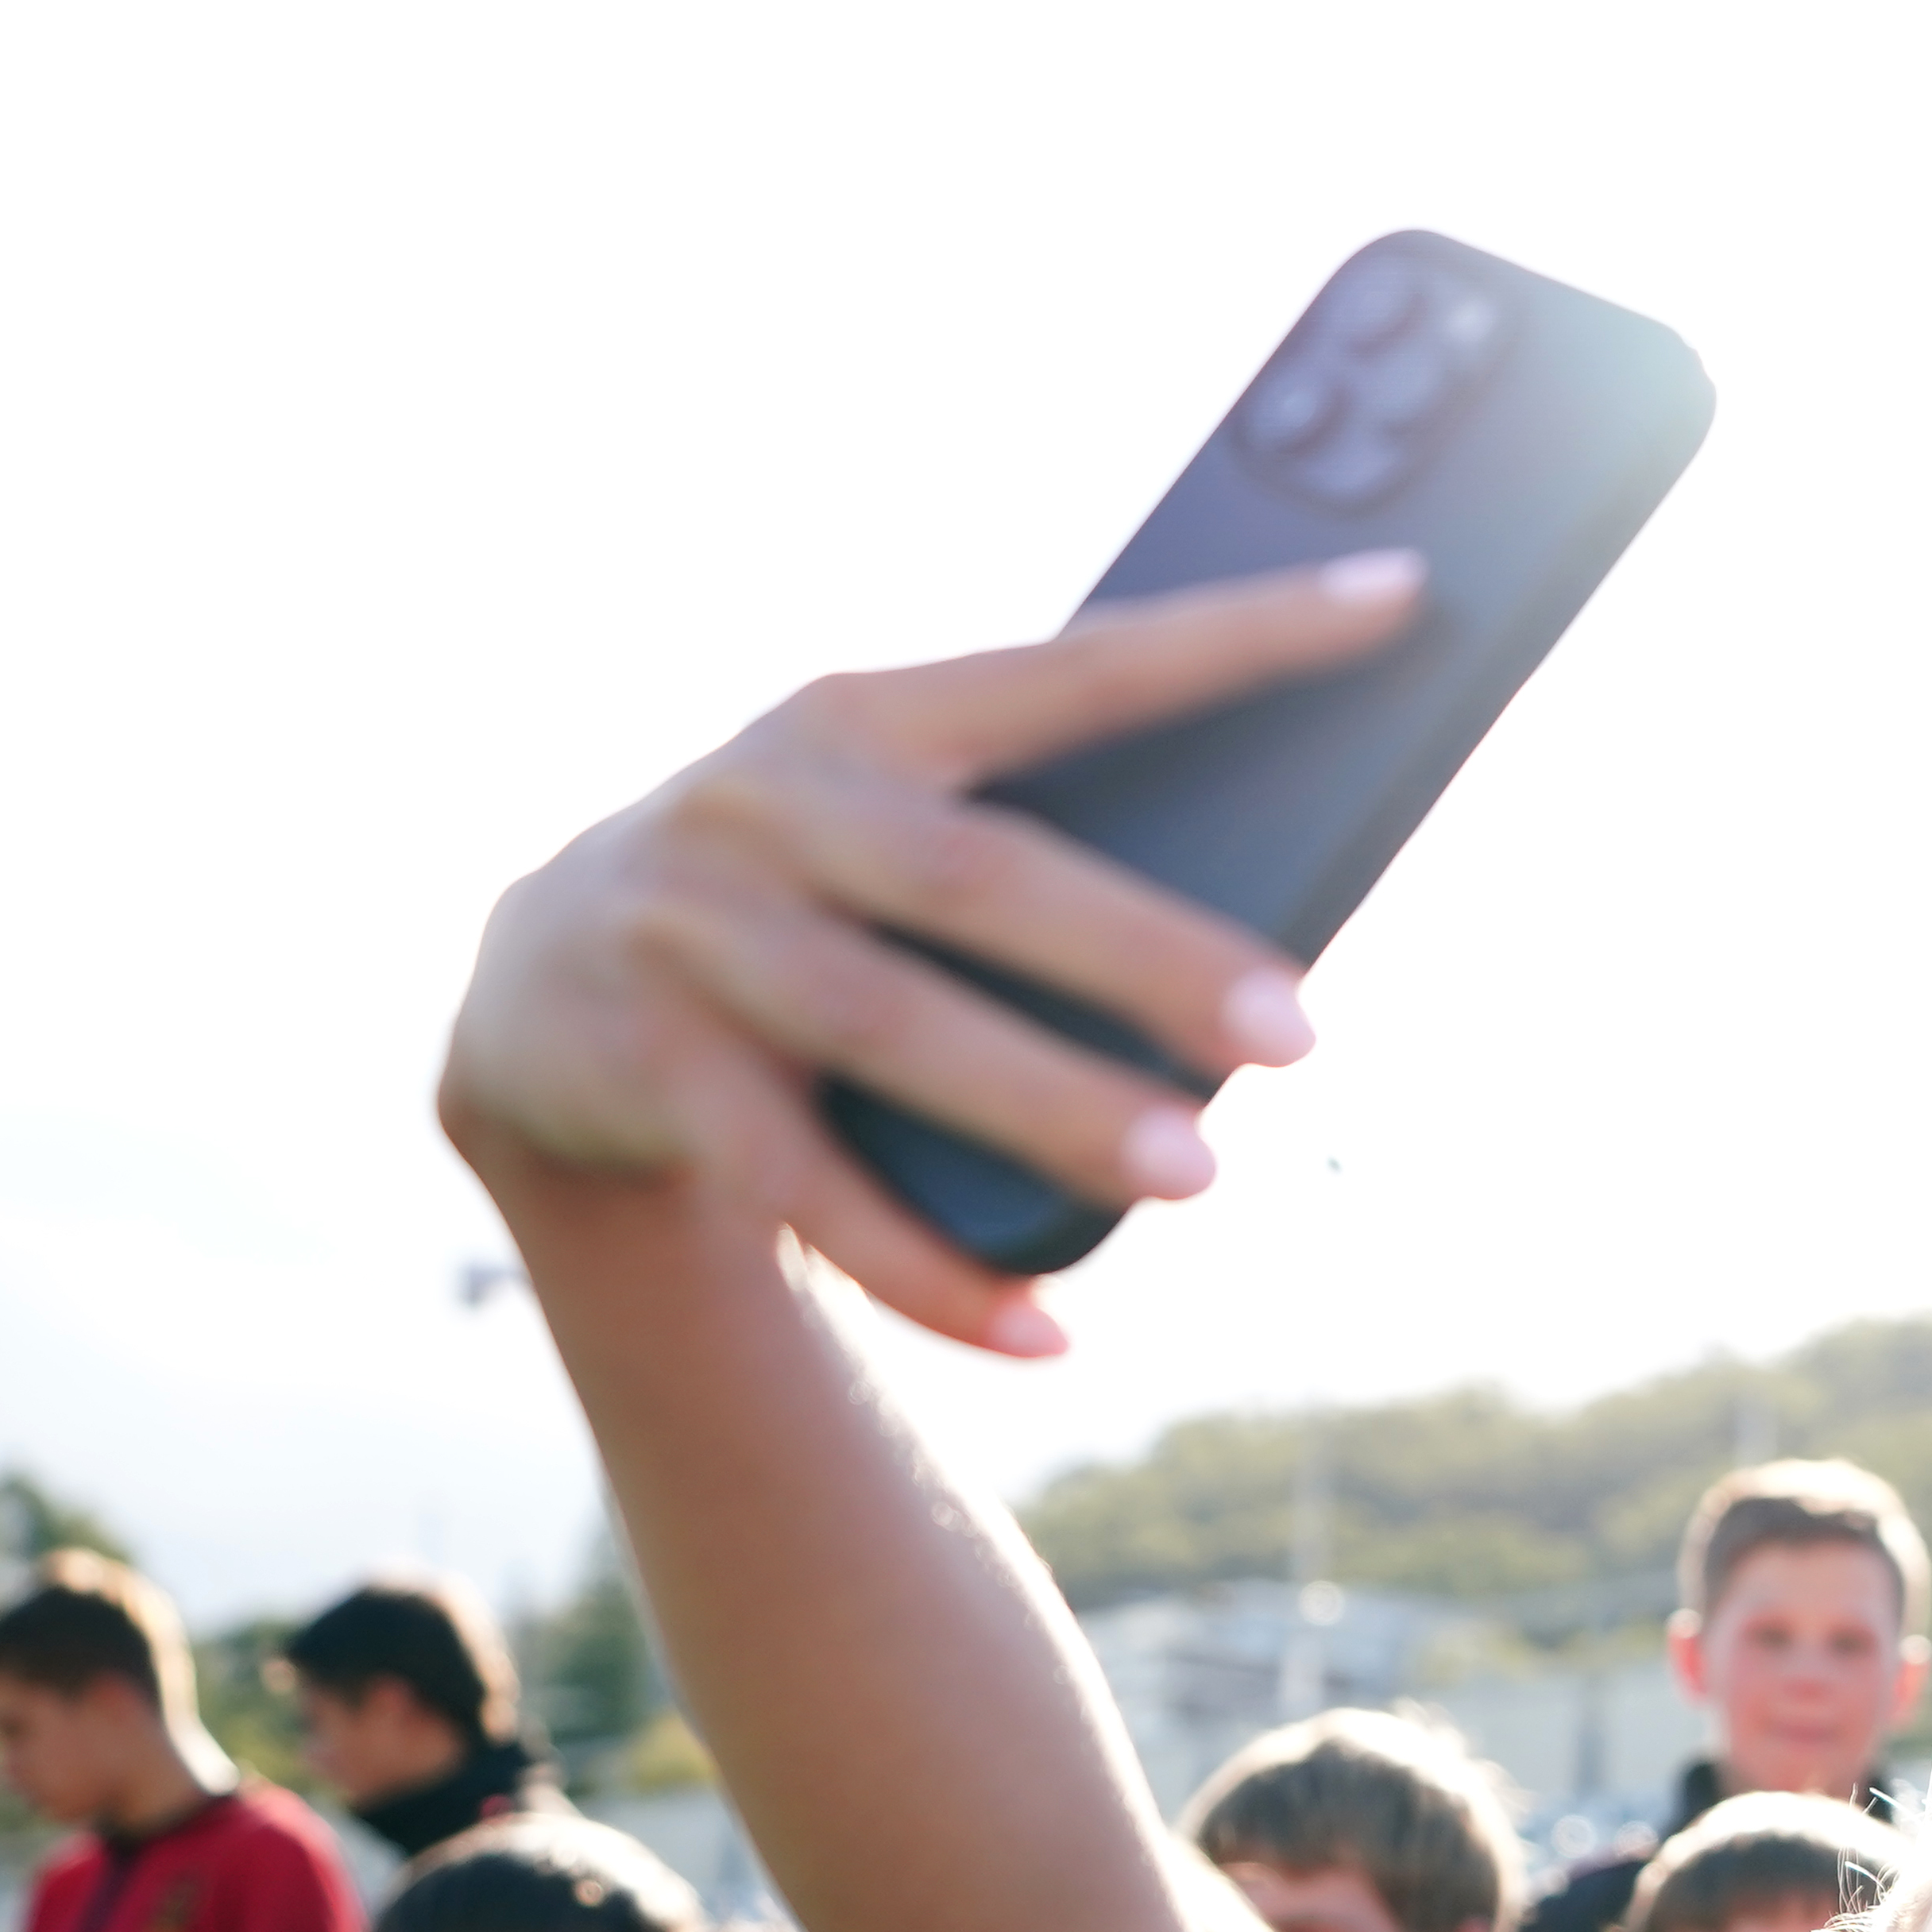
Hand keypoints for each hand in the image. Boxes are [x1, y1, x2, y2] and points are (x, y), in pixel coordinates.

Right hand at [438, 552, 1426, 1352]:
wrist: (533, 993)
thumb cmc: (799, 899)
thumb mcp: (890, 834)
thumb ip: (1038, 848)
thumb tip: (1266, 960)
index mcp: (864, 712)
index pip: (1077, 667)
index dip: (1235, 634)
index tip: (1399, 597)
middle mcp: (765, 801)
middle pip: (980, 877)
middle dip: (1144, 955)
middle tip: (1298, 1035)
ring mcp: (690, 935)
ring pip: (896, 1030)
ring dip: (1053, 1109)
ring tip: (1200, 1177)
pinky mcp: (642, 1073)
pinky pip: (804, 1192)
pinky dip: (934, 1274)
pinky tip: (1053, 1334)